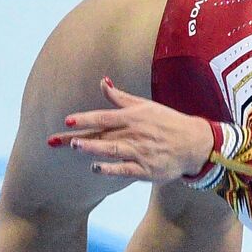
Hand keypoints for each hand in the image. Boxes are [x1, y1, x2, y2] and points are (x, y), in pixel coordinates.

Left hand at [47, 78, 213, 182]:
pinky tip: (96, 167)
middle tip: (56, 140)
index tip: (68, 120)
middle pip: (101, 135)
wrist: (195, 143)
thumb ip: (120, 97)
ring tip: (76, 146)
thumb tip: (102, 82)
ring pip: (112, 149)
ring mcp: (140, 152)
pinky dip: (111, 169)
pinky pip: (126, 169)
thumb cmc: (168, 122)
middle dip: (78, 137)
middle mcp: (135, 134)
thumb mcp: (145, 106)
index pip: (104, 117)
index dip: (85, 118)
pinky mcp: (146, 169)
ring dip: (93, 147)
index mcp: (133, 117)